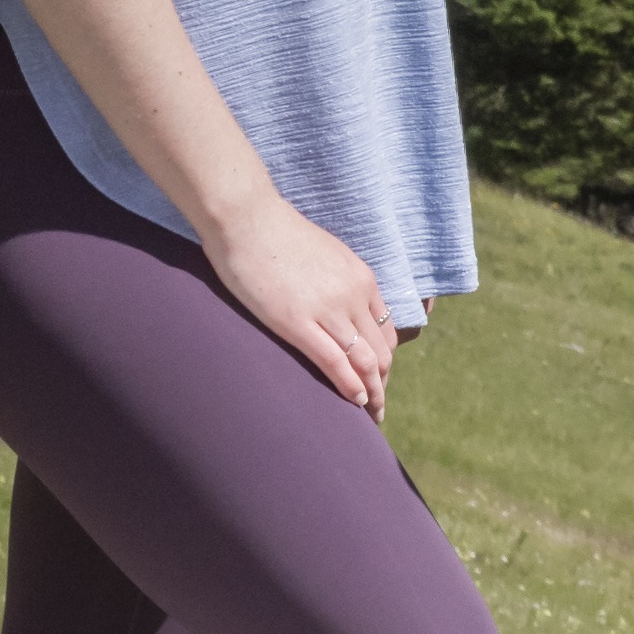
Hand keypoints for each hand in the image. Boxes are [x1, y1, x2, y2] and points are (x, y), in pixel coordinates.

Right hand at [207, 193, 396, 414]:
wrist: (247, 219)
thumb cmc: (277, 234)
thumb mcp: (324, 255)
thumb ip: (337, 281)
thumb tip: (335, 302)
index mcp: (362, 278)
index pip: (386, 330)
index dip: (384, 360)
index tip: (379, 380)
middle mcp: (353, 295)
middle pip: (381, 350)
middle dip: (382, 383)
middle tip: (377, 408)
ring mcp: (328, 309)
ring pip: (363, 361)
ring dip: (371, 393)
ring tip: (370, 414)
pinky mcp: (297, 322)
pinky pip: (335, 362)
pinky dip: (349, 387)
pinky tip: (354, 403)